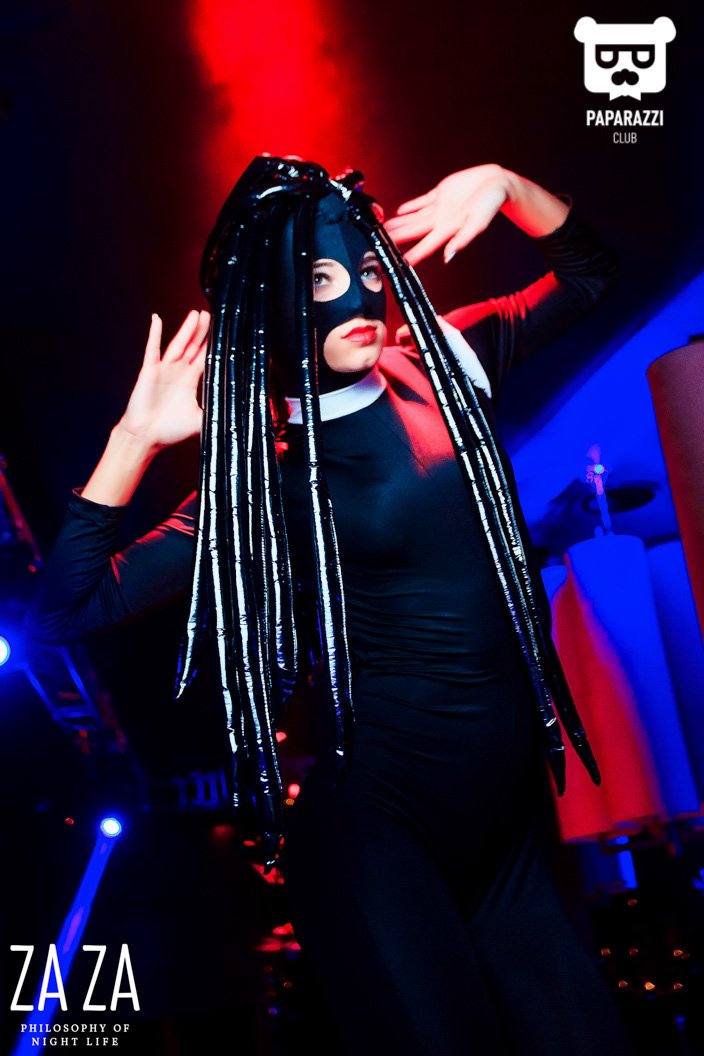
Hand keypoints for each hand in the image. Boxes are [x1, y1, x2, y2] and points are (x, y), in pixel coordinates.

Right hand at [118, 310, 209, 449]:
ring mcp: (163, 370)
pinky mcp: (149, 371)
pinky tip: (156, 320)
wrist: (146, 437)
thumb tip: (239, 417)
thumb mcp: (201, 422)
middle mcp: (177, 372)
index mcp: (189, 381)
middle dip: (203, 331)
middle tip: (212, 315)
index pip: (205, 358)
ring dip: (187, 329)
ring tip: (196, 314)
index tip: (223, 332)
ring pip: (178, 344)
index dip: (213, 345)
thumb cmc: (170, 430)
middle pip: (193, 346)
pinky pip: (152, 349)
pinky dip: (154, 334)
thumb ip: (218, 415)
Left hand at [385, 164, 509, 266]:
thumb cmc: (492, 204)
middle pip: (413, 232)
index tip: (396, 264)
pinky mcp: (441, 193)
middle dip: (396, 239)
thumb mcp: (478, 222)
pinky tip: (400, 211)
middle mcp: (441, 221)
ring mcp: (440, 207)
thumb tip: (449, 257)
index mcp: (448, 229)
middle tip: (379, 245)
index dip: (410, 255)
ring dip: (399, 224)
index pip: (424, 246)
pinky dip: (410, 207)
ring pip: (414, 218)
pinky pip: (422, 202)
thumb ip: (463, 239)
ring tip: (383, 230)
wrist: (499, 183)